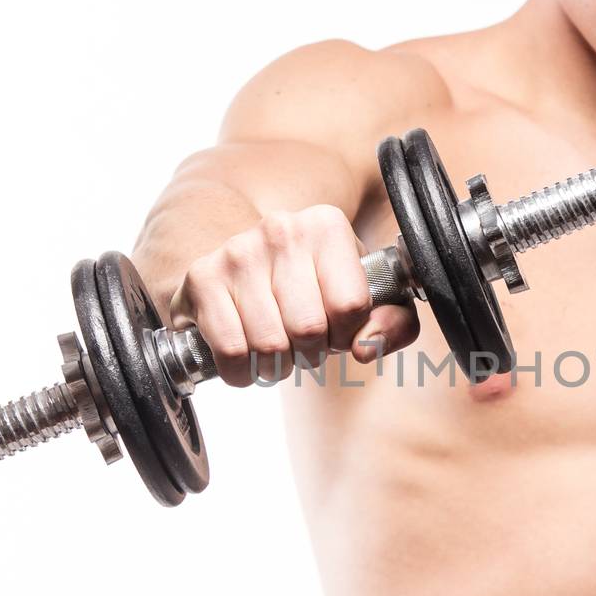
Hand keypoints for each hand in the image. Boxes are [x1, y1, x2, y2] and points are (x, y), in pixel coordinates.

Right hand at [168, 205, 419, 386]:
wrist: (245, 264)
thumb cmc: (313, 288)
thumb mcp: (366, 296)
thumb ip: (393, 324)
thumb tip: (366, 348)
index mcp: (327, 225)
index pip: (350, 305)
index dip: (346, 334)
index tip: (335, 329)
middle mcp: (280, 229)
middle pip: (308, 329)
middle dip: (310, 353)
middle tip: (303, 343)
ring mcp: (237, 252)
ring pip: (269, 344)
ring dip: (276, 365)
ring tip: (276, 348)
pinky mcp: (201, 278)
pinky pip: (231, 351)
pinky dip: (240, 371)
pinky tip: (245, 354)